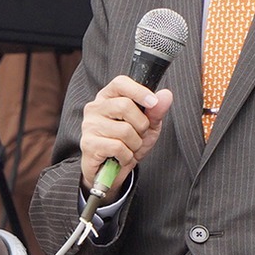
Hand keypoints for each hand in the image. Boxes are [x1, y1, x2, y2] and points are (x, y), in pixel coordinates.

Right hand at [79, 77, 174, 194]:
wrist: (111, 172)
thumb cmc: (128, 144)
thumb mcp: (148, 127)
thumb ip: (156, 111)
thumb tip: (166, 95)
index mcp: (108, 97)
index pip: (120, 83)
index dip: (138, 91)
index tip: (152, 102)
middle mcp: (95, 108)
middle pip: (125, 106)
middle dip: (141, 125)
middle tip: (139, 135)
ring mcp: (90, 126)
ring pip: (124, 130)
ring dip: (135, 144)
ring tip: (129, 148)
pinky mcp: (88, 144)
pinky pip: (118, 147)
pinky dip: (126, 156)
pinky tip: (121, 158)